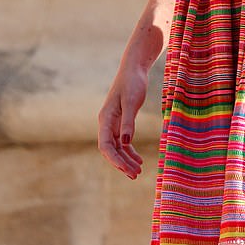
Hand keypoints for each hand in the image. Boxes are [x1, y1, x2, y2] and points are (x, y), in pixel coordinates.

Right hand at [97, 63, 147, 178]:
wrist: (134, 69)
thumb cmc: (132, 83)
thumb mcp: (131, 102)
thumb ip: (128, 122)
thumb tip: (126, 142)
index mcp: (105, 119)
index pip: (106, 145)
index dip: (115, 159)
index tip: (127, 169)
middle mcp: (106, 123)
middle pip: (111, 149)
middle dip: (121, 163)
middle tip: (135, 175)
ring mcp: (113, 123)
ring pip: (117, 147)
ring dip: (126, 160)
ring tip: (138, 172)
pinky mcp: (121, 122)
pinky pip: (123, 141)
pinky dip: (129, 151)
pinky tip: (138, 160)